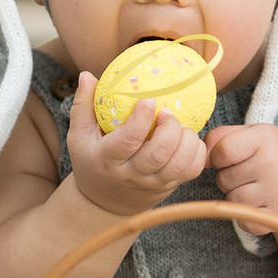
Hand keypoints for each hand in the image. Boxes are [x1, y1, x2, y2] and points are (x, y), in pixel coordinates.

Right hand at [67, 72, 206, 216]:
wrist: (104, 203)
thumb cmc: (92, 161)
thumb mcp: (79, 137)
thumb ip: (83, 106)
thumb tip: (87, 74)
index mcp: (107, 159)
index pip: (128, 140)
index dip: (142, 119)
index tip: (148, 100)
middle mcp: (131, 175)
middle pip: (158, 154)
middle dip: (169, 129)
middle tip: (168, 112)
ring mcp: (152, 184)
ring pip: (178, 165)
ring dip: (186, 140)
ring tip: (181, 126)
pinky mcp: (169, 187)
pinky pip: (191, 171)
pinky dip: (197, 152)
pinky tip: (189, 138)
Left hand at [202, 123, 277, 236]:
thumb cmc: (275, 155)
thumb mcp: (254, 134)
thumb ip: (222, 137)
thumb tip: (201, 156)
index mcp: (265, 138)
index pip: (222, 151)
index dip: (218, 157)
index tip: (229, 158)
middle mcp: (272, 163)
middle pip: (224, 178)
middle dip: (230, 178)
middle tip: (251, 173)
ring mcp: (276, 192)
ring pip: (231, 200)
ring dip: (238, 196)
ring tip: (258, 188)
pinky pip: (243, 221)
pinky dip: (247, 217)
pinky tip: (262, 204)